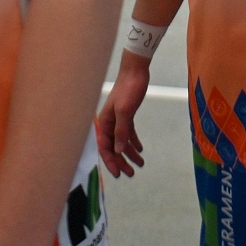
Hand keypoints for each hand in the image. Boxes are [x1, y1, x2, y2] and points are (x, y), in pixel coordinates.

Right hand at [96, 57, 149, 177]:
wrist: (136, 70)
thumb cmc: (129, 88)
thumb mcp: (125, 111)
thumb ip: (121, 131)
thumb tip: (118, 150)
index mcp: (104, 122)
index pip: (105, 147)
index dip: (111, 162)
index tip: (119, 174)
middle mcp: (109, 122)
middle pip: (114, 147)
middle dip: (121, 161)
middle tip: (131, 173)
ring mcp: (117, 119)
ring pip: (121, 141)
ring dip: (129, 153)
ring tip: (140, 164)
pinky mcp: (126, 114)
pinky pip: (128, 133)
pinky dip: (133, 141)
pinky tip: (140, 149)